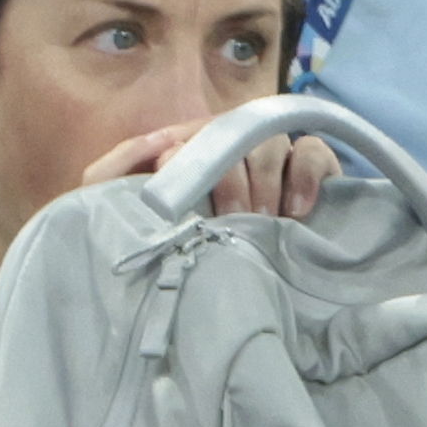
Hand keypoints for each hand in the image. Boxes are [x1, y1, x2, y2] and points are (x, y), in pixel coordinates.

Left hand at [80, 121, 340, 219]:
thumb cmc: (165, 243)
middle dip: (232, 179)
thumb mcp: (116, 206)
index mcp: (189, 148)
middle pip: (236, 136)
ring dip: (266, 181)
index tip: (185, 200)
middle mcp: (232, 147)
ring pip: (272, 141)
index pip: (192, 134)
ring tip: (265, 220)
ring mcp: (273, 157)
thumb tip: (160, 143)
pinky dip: (306, 175)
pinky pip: (313, 151)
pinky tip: (297, 211)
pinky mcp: (311, 169)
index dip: (190, 157)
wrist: (219, 292)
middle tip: (234, 218)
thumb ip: (112, 169)